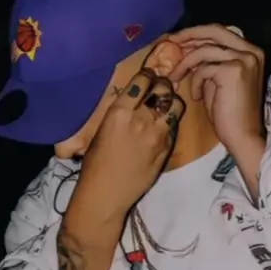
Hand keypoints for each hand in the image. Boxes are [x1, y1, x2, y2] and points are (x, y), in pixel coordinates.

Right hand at [66, 69, 184, 239]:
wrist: (106, 194)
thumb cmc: (95, 164)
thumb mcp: (100, 131)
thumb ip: (118, 113)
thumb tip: (129, 101)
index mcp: (119, 112)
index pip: (142, 81)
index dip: (147, 75)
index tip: (148, 75)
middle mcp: (141, 119)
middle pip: (162, 89)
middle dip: (162, 84)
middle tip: (160, 87)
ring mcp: (157, 134)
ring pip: (175, 106)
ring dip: (171, 101)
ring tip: (166, 103)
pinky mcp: (167, 149)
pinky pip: (174, 126)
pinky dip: (171, 121)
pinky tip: (165, 124)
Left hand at [169, 24, 264, 154]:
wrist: (242, 136)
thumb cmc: (229, 113)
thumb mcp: (218, 81)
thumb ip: (209, 63)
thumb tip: (187, 50)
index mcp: (251, 51)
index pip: (220, 31)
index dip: (197, 32)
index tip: (177, 39)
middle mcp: (251, 51)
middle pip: (214, 30)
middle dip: (188, 35)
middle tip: (169, 42)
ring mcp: (244, 59)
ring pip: (204, 50)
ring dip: (185, 64)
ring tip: (175, 78)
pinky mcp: (233, 71)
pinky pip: (203, 69)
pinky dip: (195, 82)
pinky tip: (196, 97)